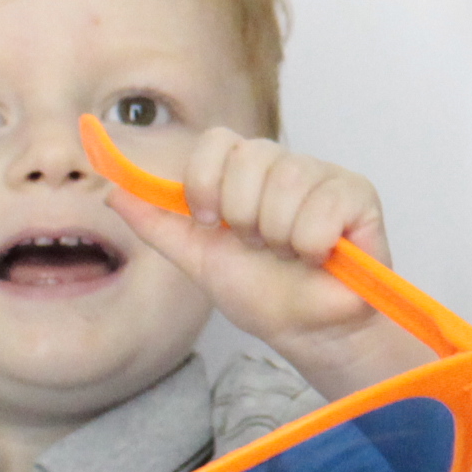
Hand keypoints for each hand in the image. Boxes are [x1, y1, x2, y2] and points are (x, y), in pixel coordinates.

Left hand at [102, 129, 408, 390]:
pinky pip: (323, 207)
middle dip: (245, 217)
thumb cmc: (262, 294)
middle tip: (260, 245)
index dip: (206, 181)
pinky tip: (321, 256)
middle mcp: (285, 165)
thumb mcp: (199, 259)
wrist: (307, 330)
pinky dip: (314, 244)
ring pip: (286, 184)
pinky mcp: (358, 194)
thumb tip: (113, 192)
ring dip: (280, 236)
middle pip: (250, 157)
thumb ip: (159, 224)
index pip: (217, 140)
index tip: (212, 222)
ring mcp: (324, 175)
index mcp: (245, 173)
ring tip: (292, 254)